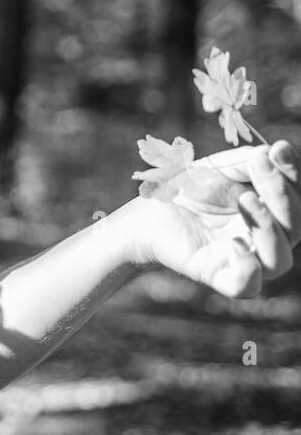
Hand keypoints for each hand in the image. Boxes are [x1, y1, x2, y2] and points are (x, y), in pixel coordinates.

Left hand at [128, 140, 300, 296]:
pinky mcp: (216, 275)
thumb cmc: (190, 188)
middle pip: (295, 227)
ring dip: (269, 227)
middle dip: (281, 193)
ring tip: (246, 197)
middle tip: (260, 164)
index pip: (298, 199)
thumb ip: (248, 161)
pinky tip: (234, 243)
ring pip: (279, 259)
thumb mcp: (221, 167)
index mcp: (273, 214)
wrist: (149, 209)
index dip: (293, 174)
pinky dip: (247, 267)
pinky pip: (246, 285)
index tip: (279, 149)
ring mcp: (242, 260)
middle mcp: (264, 241)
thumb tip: (272, 152)